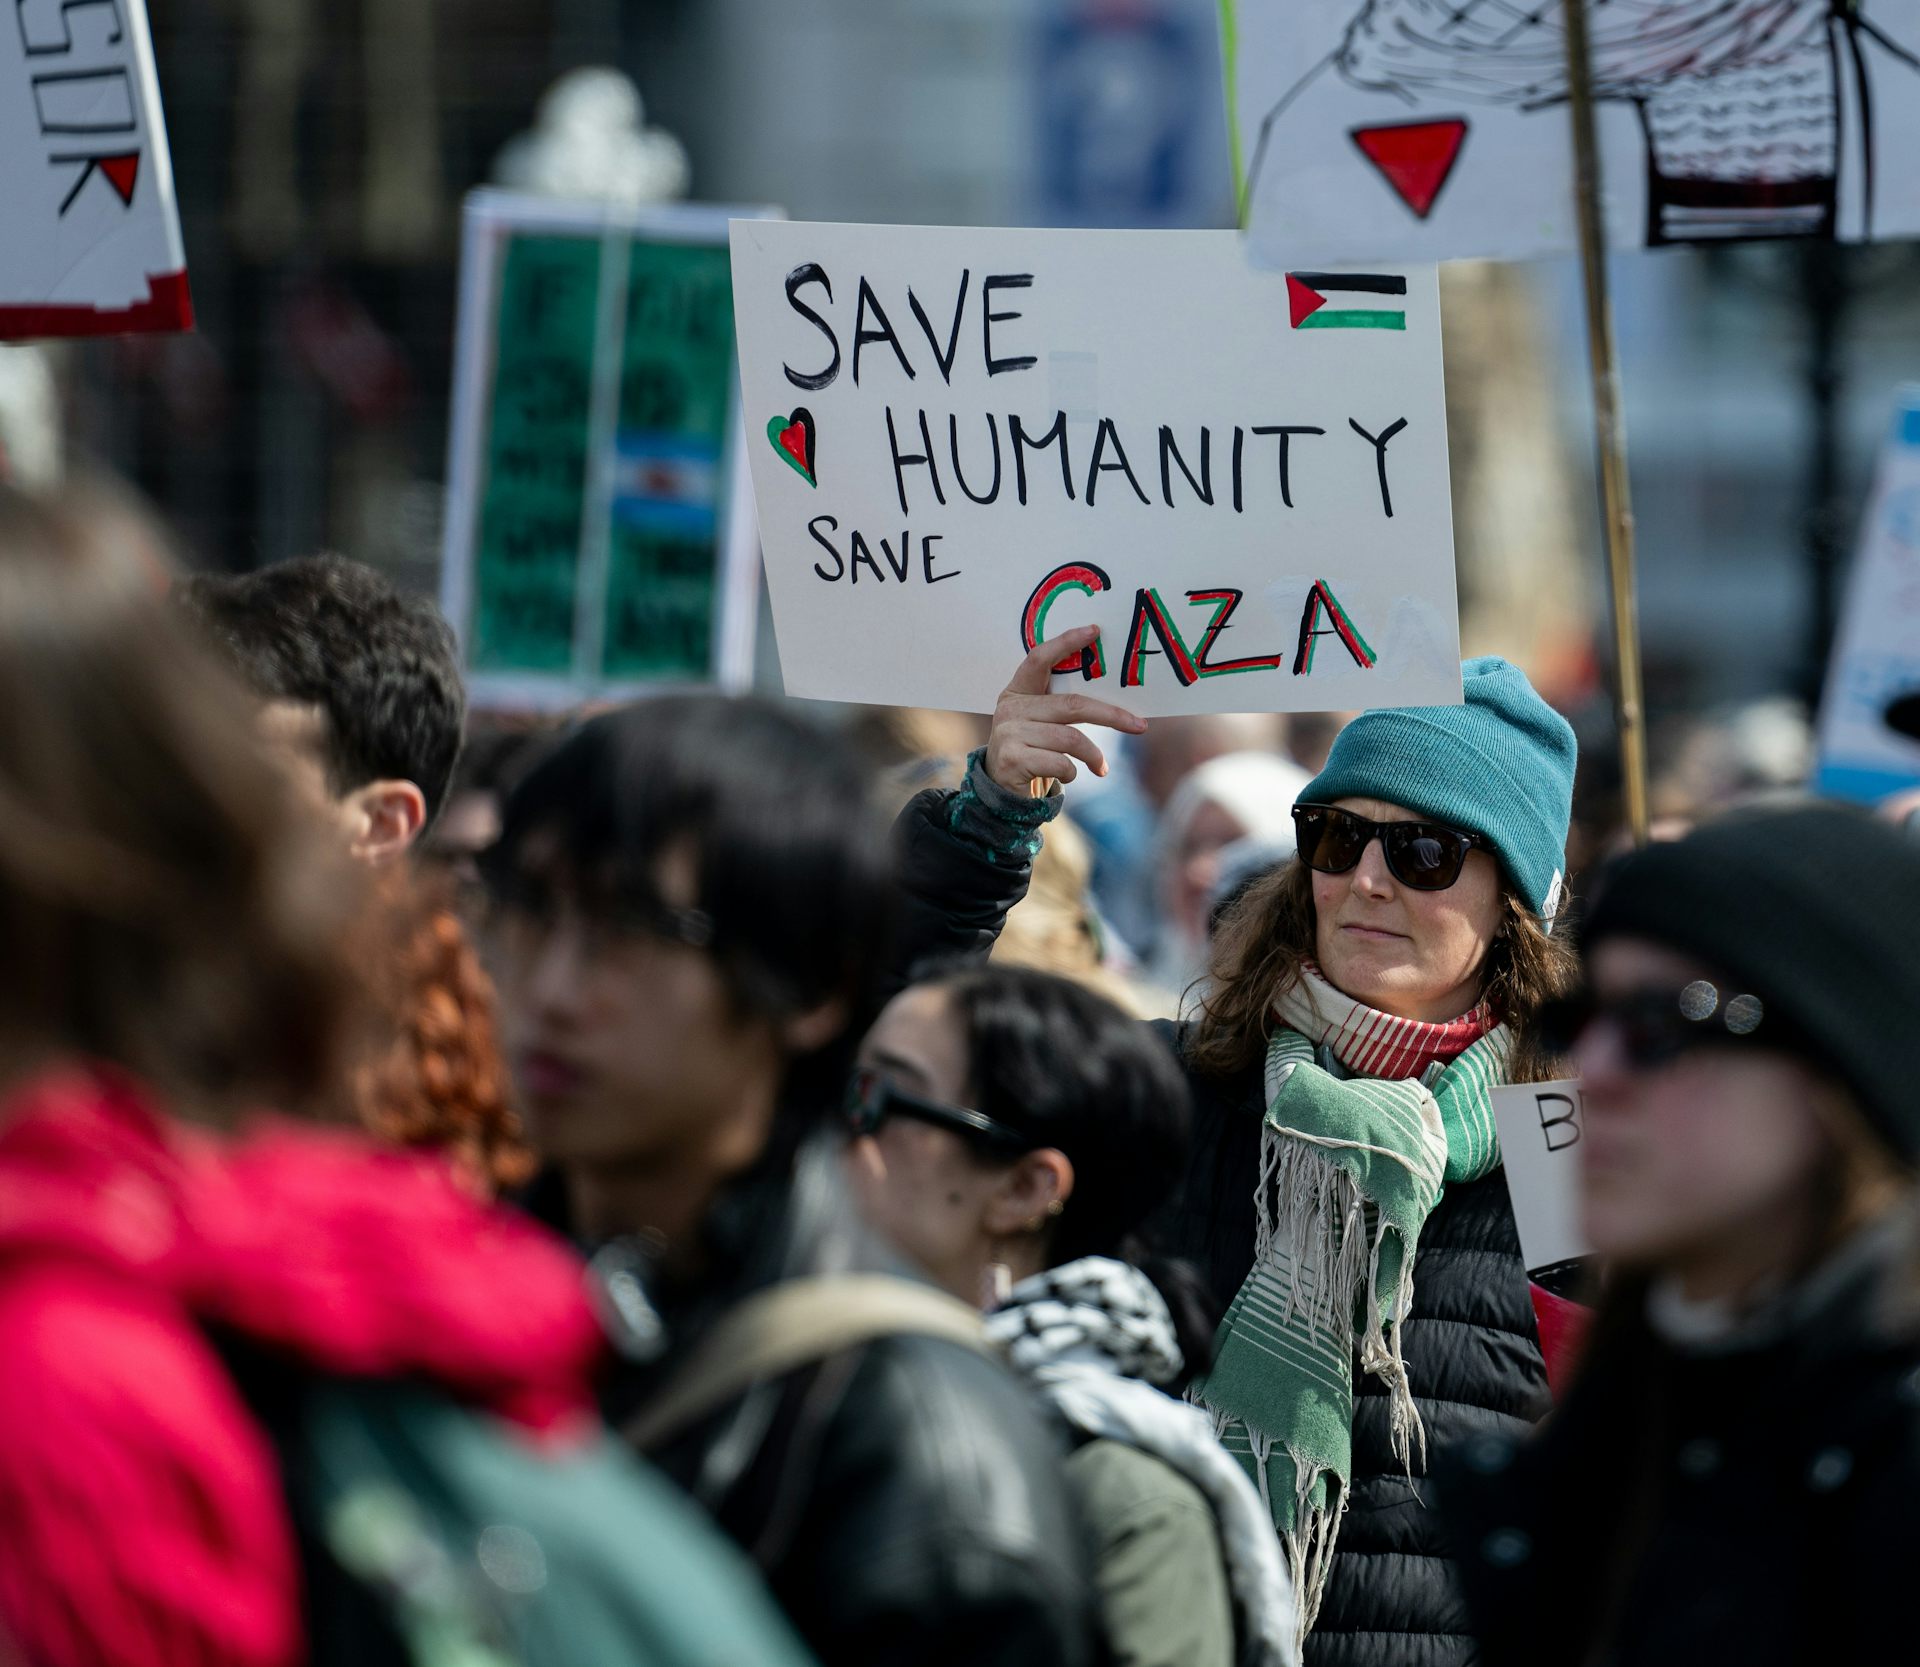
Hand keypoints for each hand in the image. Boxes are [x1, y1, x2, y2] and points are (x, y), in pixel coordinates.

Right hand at [983, 626, 1147, 792]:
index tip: (1094, 631)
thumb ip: (1060, 706)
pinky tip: (1069, 774)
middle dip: (1111, 716)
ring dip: (1093, 755)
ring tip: (1100, 766)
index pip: (1039, 658)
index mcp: (1018, 691)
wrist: (1001, 788)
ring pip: (1070, 739)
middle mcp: (1010, 708)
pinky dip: (1073, 772)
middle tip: (1139, 726)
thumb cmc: (1032, 749)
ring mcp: (1009, 734)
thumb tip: (1115, 700)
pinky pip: (1061, 763)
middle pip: (1072, 705)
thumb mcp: (1039, 722)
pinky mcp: (1013, 760)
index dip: (1066, 642)